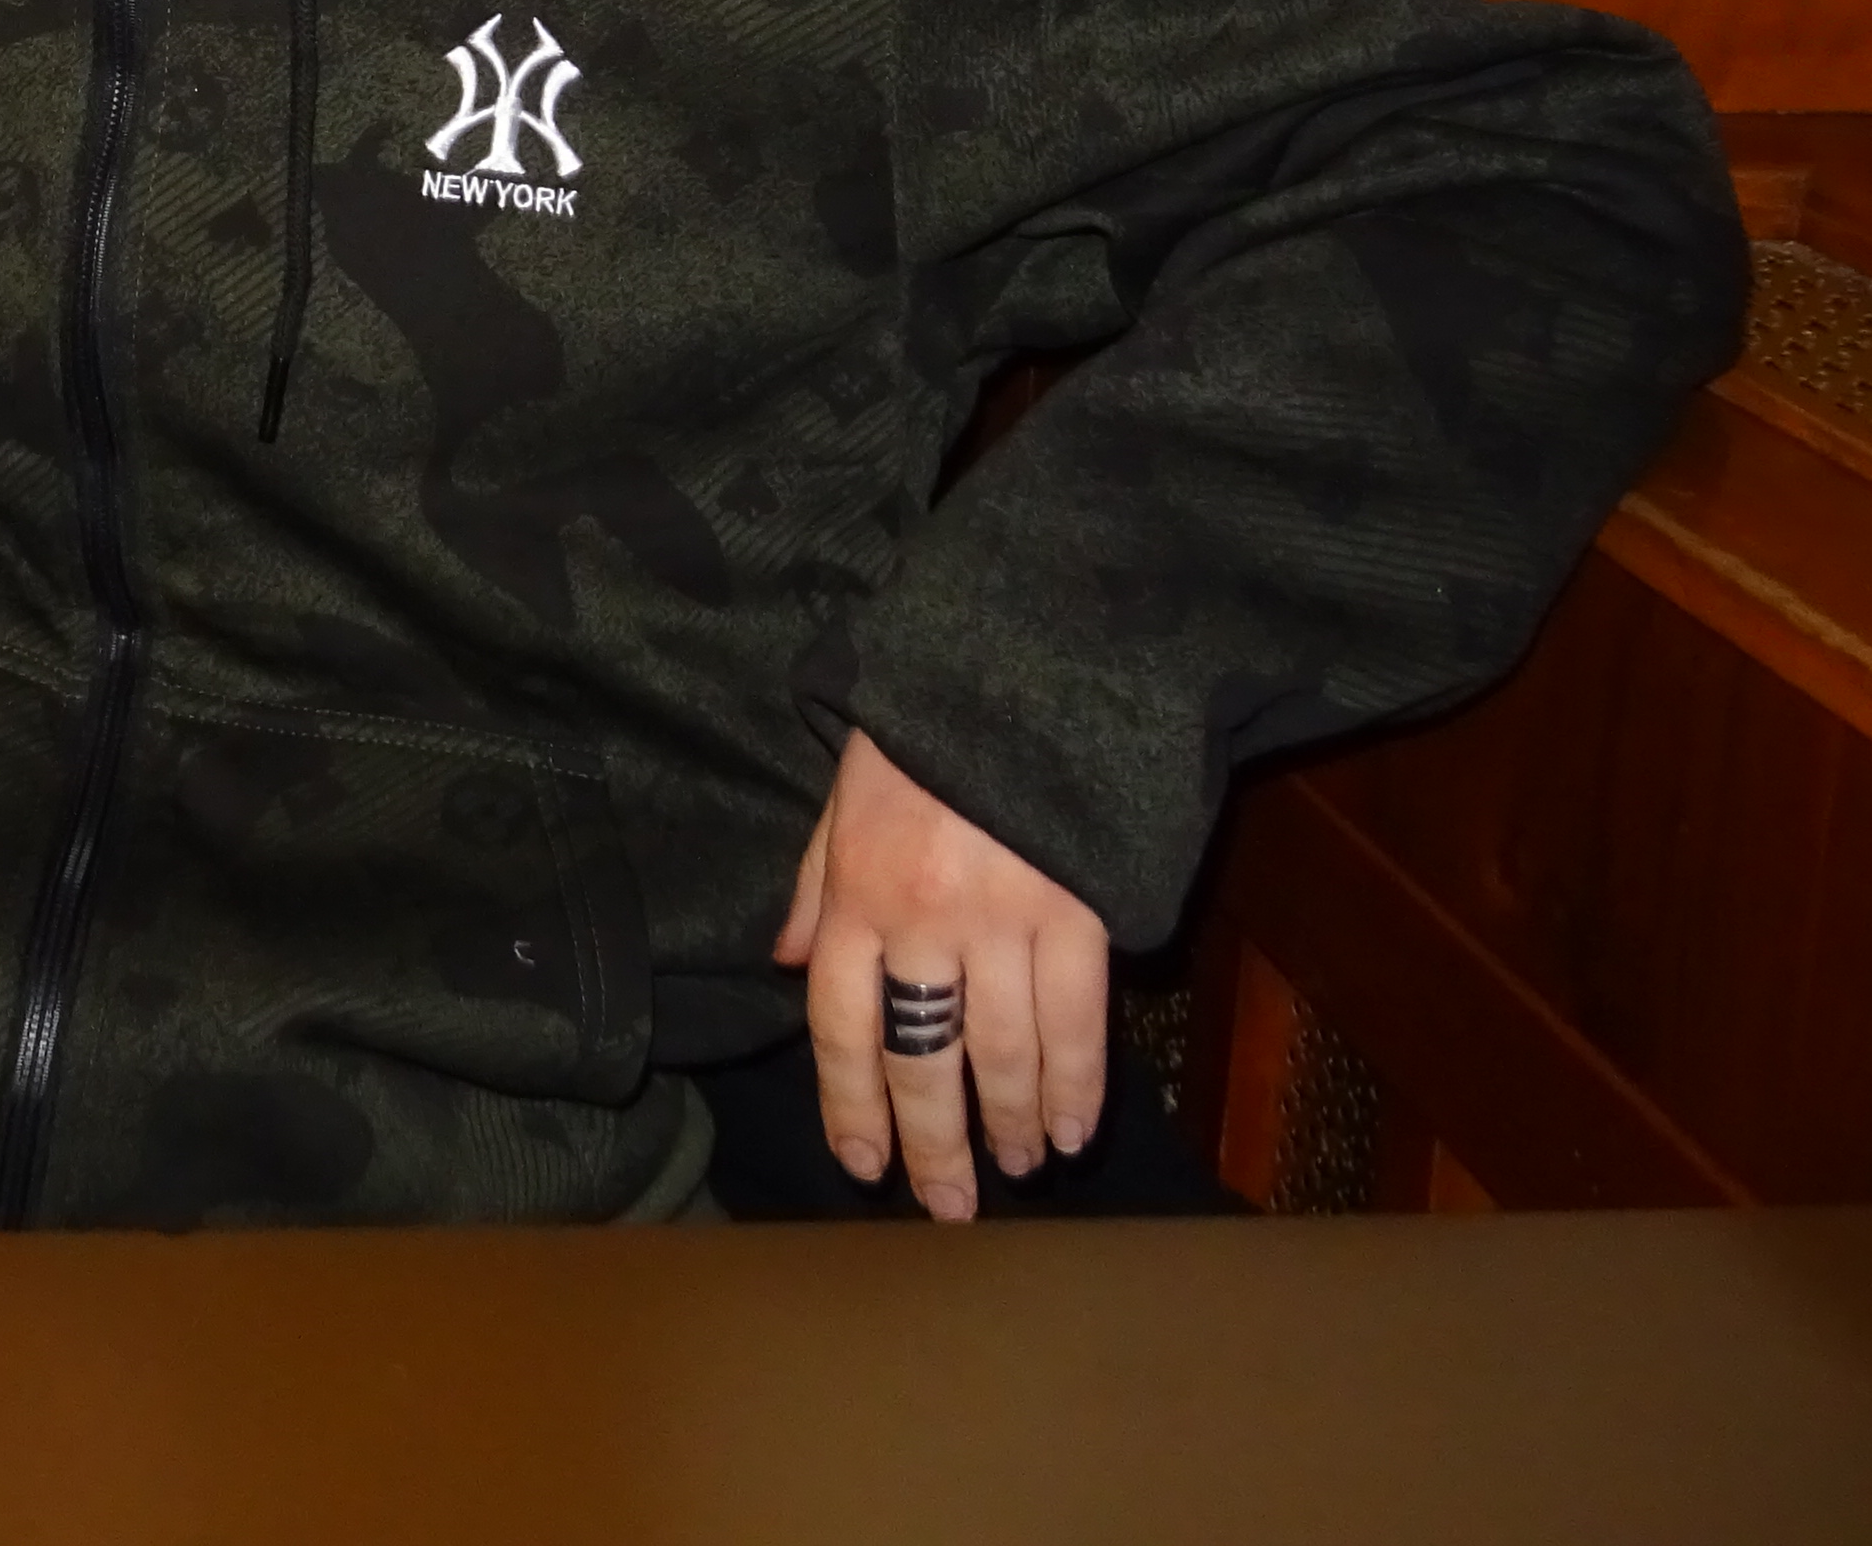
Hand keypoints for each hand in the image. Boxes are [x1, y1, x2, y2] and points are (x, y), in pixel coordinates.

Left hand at [772, 728, 1109, 1220]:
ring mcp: (1004, 919)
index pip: (841, 1029)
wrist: (1024, 663)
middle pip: (922, 1060)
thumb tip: (792, 966)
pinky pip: (1079, 1021)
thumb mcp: (844, 795)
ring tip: (1018, 1169)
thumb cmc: (925, 729)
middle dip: (935, 1145)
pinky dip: (1079, 1085)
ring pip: (1004, 1053)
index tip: (863, 1166)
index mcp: (856, 893)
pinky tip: (1073, 1127)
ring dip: (1012, 1124)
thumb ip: (818, 888)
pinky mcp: (1079, 910)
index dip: (851, 1107)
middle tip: (948, 1208)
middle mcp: (922, 919)